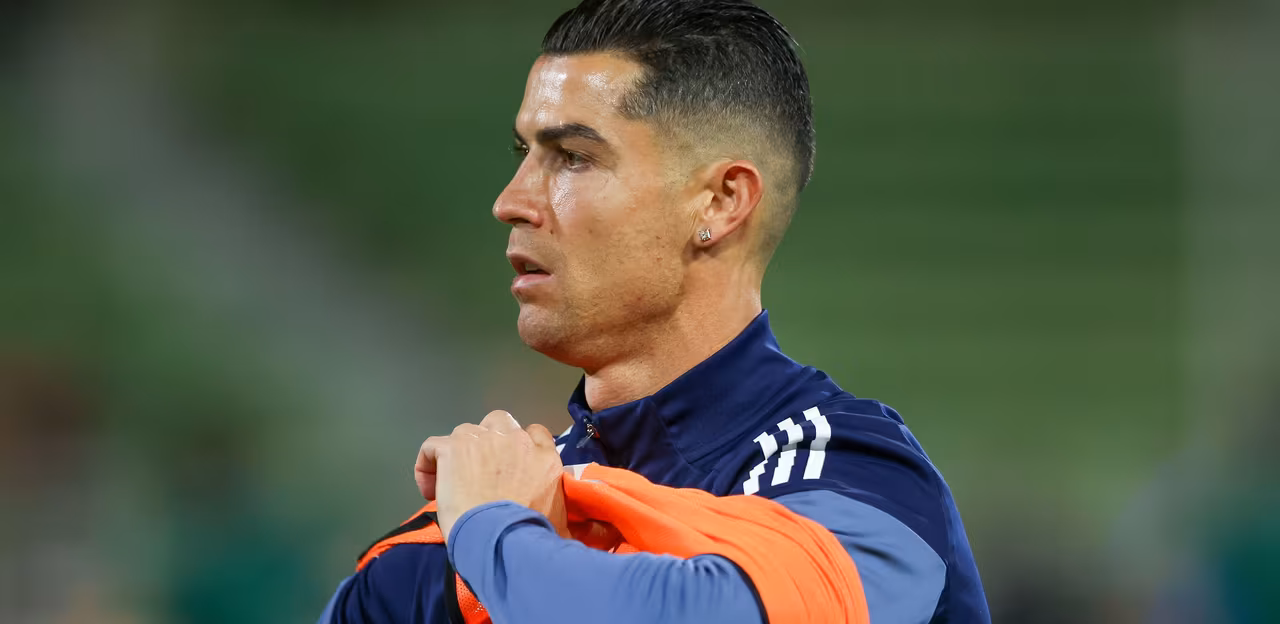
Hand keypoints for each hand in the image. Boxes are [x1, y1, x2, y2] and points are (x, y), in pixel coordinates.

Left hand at [415, 410, 567, 542]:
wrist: (505, 538)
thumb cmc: (534, 534)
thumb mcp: (560, 519)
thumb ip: (558, 507)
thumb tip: (564, 527)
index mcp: (544, 457)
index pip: (534, 433)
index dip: (517, 449)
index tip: (507, 473)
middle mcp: (516, 440)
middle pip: (499, 422)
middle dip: (488, 442)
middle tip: (480, 472)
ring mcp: (483, 440)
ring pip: (465, 432)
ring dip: (459, 452)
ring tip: (454, 481)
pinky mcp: (454, 447)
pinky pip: (432, 446)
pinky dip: (427, 465)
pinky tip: (430, 489)